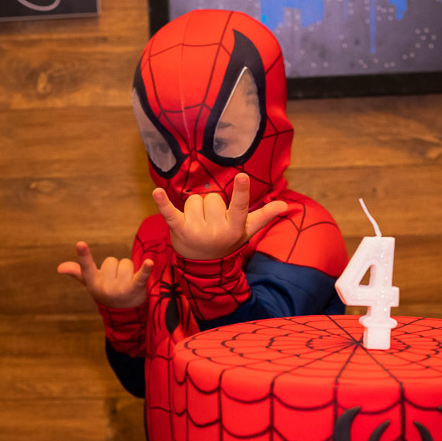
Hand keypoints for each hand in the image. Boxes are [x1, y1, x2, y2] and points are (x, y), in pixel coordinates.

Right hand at [57, 241, 153, 308]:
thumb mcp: (91, 283)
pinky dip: (146, 270)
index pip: (87, 267)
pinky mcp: (135, 289)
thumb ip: (78, 272)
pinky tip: (149, 262)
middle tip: (118, 281)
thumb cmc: (106, 292)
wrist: (124, 313)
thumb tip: (59, 267)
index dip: (84, 255)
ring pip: (125, 263)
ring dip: (129, 270)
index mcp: (93, 282)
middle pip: (112, 261)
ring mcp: (120, 289)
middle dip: (116, 268)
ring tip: (128, 282)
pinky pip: (141, 276)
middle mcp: (105, 287)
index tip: (80, 243)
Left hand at [153, 173, 286, 259]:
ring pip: (195, 201)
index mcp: (235, 228)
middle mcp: (217, 231)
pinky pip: (170, 213)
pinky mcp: (179, 231)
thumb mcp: (246, 231)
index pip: (239, 206)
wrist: (203, 265)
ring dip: (195, 208)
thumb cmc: (226, 241)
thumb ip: (263, 216)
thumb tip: (285, 205)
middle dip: (210, 206)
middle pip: (212, 198)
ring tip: (197, 223)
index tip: (242, 176)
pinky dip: (163, 203)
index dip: (240, 191)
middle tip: (210, 222)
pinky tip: (156, 192)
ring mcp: (197, 232)